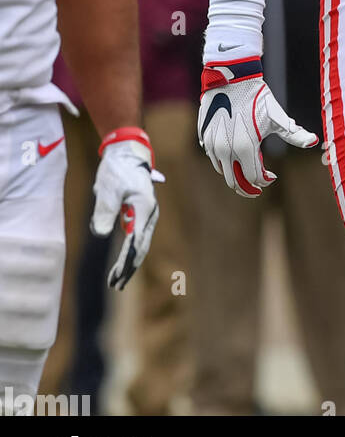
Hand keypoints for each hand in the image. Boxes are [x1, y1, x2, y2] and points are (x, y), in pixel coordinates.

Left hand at [91, 128, 161, 289]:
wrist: (127, 151)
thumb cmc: (117, 169)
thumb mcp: (107, 189)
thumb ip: (105, 211)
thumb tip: (102, 233)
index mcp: (144, 208)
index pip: (136, 242)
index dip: (125, 262)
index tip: (115, 278)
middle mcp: (150, 213)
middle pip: (142, 246)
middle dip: (129, 267)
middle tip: (116, 285)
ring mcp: (148, 213)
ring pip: (142, 243)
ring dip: (130, 261)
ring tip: (118, 279)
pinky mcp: (142, 212)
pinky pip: (138, 236)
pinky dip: (131, 250)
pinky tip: (124, 260)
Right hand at [198, 57, 318, 197]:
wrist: (231, 78)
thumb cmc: (257, 97)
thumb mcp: (277, 117)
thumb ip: (295, 134)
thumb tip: (314, 142)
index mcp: (245, 147)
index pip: (254, 178)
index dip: (265, 181)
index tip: (272, 176)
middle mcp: (226, 150)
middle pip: (235, 182)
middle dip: (248, 188)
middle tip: (258, 187)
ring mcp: (213, 145)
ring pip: (223, 172)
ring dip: (236, 174)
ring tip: (247, 170)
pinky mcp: (205, 138)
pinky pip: (214, 158)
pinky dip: (225, 162)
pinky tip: (235, 156)